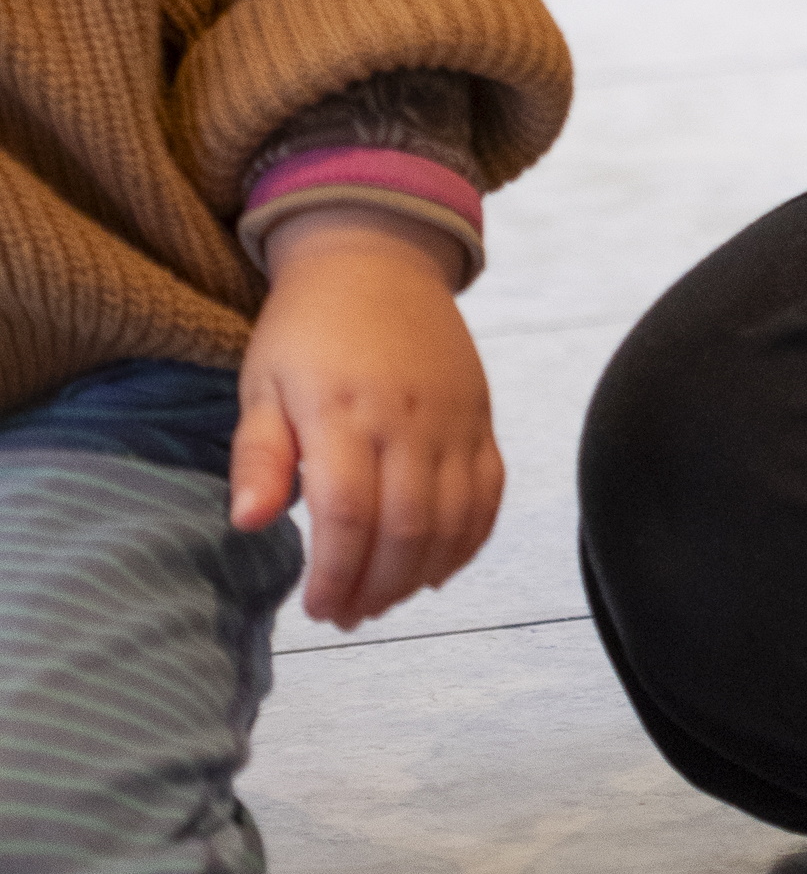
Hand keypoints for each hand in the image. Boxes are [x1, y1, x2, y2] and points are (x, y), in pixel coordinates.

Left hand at [233, 207, 502, 628]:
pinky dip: (469, 543)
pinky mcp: (481, 418)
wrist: (378, 259)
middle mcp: (408, 419)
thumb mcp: (261, 384)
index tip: (316, 608)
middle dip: (376, 589)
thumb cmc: (306, 329)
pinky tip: (435, 570)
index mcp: (343, 411)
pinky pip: (490, 495)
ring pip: (453, 521)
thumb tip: (248, 523)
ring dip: (419, 576)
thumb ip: (258, 456)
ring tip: (384, 599)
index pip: (349, 516)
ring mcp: (454, 419)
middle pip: (407, 530)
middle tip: (346, 615)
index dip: (336, 576)